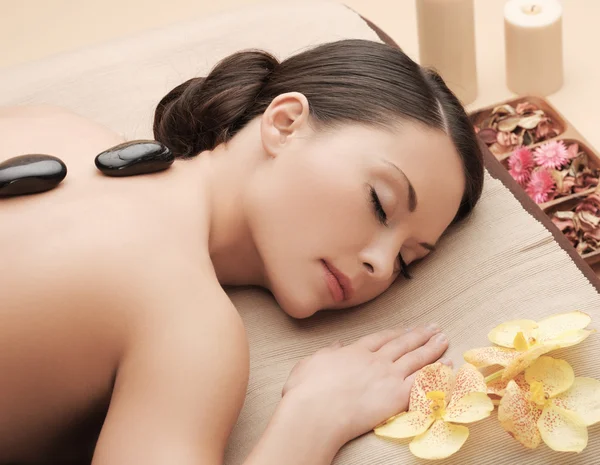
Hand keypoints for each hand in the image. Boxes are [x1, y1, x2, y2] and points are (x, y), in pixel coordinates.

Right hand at [281, 325, 449, 447]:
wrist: (316, 412)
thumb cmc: (307, 391)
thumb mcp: (311, 363)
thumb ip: (328, 352)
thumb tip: (338, 346)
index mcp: (354, 351)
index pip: (380, 338)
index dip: (395, 333)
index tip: (406, 328)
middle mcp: (374, 360)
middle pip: (403, 344)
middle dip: (419, 334)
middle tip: (433, 327)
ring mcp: (388, 376)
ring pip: (416, 358)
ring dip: (432, 347)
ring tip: (444, 338)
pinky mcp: (397, 395)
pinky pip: (423, 381)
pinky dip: (437, 372)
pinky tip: (447, 364)